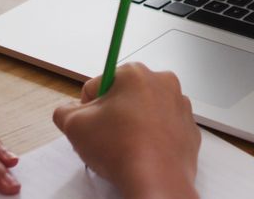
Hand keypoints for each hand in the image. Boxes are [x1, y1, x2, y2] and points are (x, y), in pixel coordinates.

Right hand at [52, 63, 200, 198]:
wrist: (156, 180)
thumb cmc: (121, 150)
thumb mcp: (74, 126)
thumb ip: (64, 111)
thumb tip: (67, 111)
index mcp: (134, 73)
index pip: (98, 85)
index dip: (87, 107)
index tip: (90, 124)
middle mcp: (162, 82)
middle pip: (124, 96)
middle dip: (113, 114)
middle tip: (106, 138)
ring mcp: (180, 105)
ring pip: (145, 111)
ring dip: (134, 125)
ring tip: (125, 148)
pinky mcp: (189, 128)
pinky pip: (164, 128)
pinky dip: (153, 138)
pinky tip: (143, 153)